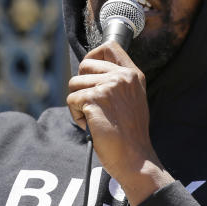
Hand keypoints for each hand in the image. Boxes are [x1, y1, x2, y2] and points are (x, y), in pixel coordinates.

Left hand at [66, 41, 171, 205]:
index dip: (93, 56)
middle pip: (84, 66)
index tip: (88, 71)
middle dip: (81, 86)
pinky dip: (77, 116)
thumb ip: (116, 82)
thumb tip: (88, 70)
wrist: (134, 158)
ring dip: (78, 104)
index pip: (109, 47)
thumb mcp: (132, 100)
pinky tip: (92, 126)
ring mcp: (109, 86)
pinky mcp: (94, 99)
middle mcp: (122, 77)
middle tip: (92, 106)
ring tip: (95, 119)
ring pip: (74, 84)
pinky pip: (71, 100)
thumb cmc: (129, 134)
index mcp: (133, 75)